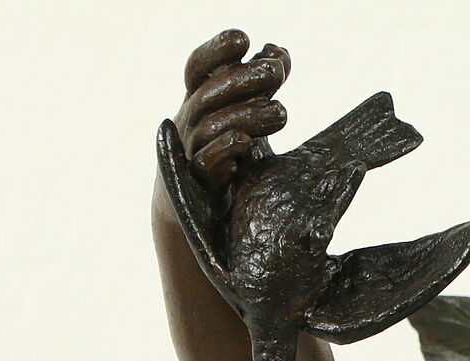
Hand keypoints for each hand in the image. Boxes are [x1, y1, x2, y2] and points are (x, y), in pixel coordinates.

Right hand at [175, 29, 291, 193]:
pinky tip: (245, 142)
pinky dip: (224, 150)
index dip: (215, 51)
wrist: (195, 213)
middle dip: (242, 79)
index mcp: (197, 103)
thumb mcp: (241, 116)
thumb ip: (259, 85)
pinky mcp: (197, 185)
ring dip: (247, 115)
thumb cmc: (223, 156)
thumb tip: (278, 52)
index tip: (243, 38)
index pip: (198, 69)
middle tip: (275, 72)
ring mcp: (190, 153)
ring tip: (280, 112)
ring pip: (211, 127)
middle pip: (207, 94)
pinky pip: (205, 164)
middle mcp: (189, 123)